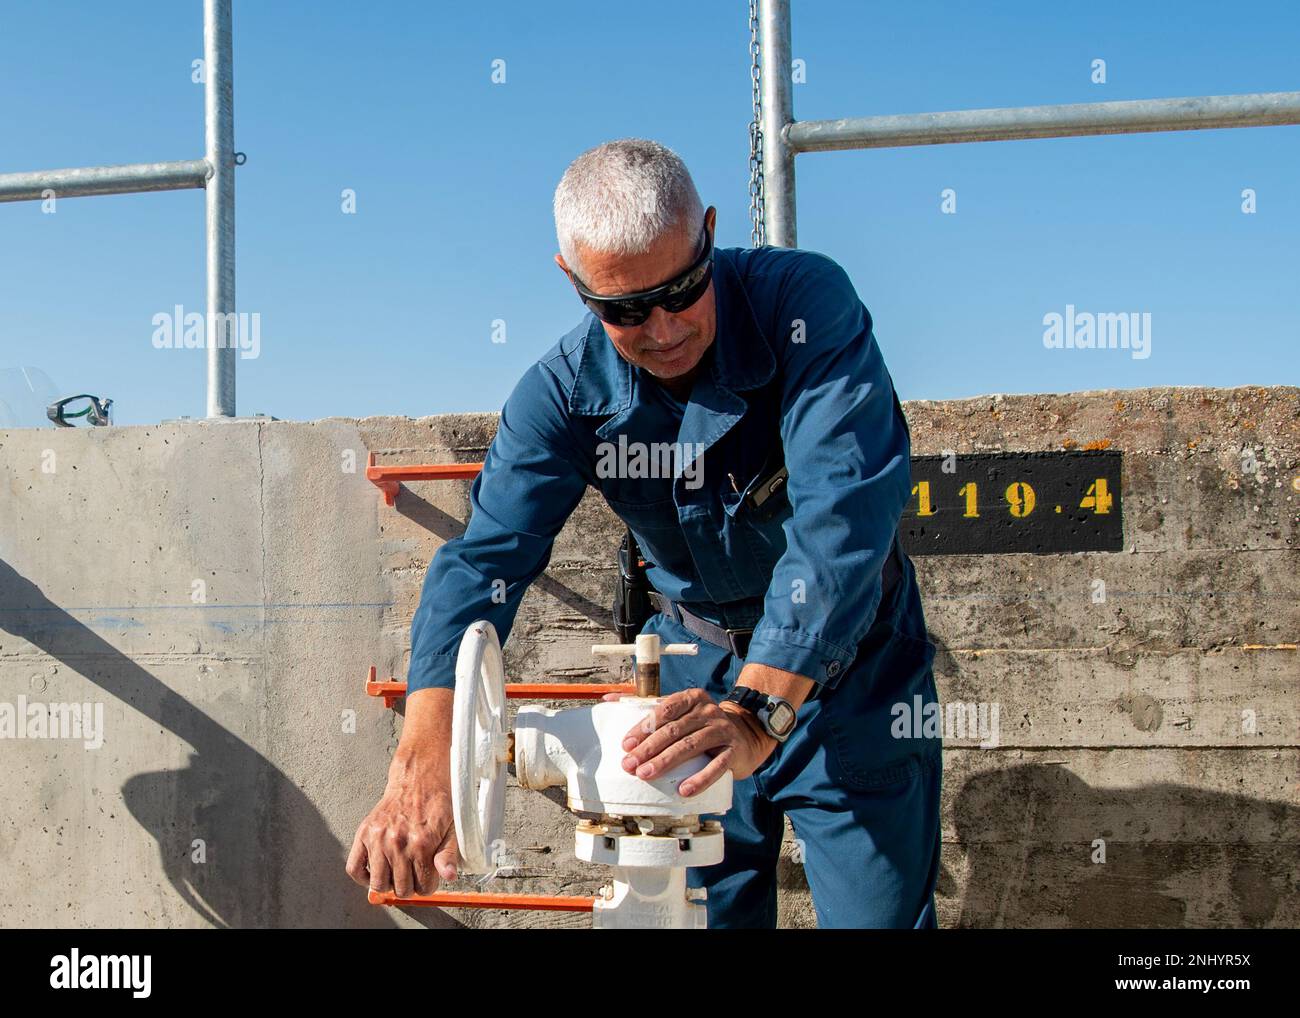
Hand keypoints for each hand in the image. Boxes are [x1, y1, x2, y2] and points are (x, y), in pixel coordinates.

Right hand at [346, 688, 458, 896]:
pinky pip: (354, 868)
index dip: (428, 886)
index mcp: (422, 843)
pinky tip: (376, 872)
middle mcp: (398, 842)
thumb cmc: (438, 802)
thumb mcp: (453, 827)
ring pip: (378, 884)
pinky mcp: (364, 832)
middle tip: (414, 874)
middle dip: (411, 886)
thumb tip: (447, 877)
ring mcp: (378, 838)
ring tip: (397, 873)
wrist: (419, 776)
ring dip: (389, 884)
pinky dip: (362, 877)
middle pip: (401, 889)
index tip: (429, 877)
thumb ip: (449, 854)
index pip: (423, 887)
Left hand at [603, 687, 775, 795]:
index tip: (626, 744)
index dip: (644, 726)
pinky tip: (684, 790)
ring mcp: (722, 731)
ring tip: (645, 774)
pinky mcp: (734, 752)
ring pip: (690, 746)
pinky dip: (700, 780)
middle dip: (648, 748)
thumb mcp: (682, 711)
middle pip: (673, 730)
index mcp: (692, 698)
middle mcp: (708, 711)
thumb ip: (648, 706)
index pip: (665, 710)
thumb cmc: (702, 726)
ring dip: (665, 762)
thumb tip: (607, 701)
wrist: (745, 736)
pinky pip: (716, 767)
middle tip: (629, 765)